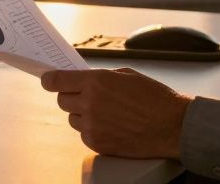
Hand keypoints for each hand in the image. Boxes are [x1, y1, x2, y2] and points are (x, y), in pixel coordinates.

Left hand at [41, 68, 192, 158]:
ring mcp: (92, 125)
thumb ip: (100, 77)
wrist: (172, 126)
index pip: (57, 80)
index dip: (49, 80)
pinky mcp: (97, 143)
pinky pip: (83, 134)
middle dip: (70, 96)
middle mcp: (90, 103)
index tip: (47, 80)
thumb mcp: (127, 75)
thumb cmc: (155, 98)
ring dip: (82, 114)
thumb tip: (83, 79)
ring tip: (105, 112)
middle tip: (85, 96)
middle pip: (62, 100)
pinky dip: (92, 130)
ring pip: (72, 118)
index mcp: (96, 81)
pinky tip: (110, 125)